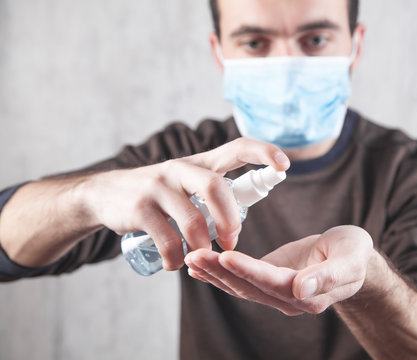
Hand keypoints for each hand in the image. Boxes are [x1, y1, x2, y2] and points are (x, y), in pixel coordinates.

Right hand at [84, 138, 289, 269]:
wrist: (104, 194)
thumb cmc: (158, 193)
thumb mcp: (185, 182)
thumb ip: (211, 192)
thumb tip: (239, 219)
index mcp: (200, 162)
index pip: (236, 147)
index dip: (263, 152)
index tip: (285, 165)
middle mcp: (180, 169)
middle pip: (215, 187)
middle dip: (229, 221)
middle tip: (230, 243)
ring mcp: (158, 187)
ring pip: (193, 221)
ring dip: (202, 249)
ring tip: (200, 258)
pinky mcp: (140, 208)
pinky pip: (168, 241)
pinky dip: (177, 260)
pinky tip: (175, 264)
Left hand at [185, 225, 373, 314]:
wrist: (351, 257)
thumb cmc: (353, 254)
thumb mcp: (350, 259)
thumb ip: (327, 276)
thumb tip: (300, 288)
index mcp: (309, 295)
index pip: (273, 283)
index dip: (249, 271)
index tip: (225, 257)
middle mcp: (289, 299)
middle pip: (250, 287)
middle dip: (221, 272)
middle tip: (195, 255)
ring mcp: (277, 293)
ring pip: (241, 287)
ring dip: (215, 274)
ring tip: (191, 259)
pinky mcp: (269, 281)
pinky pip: (242, 281)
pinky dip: (220, 275)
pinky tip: (200, 268)